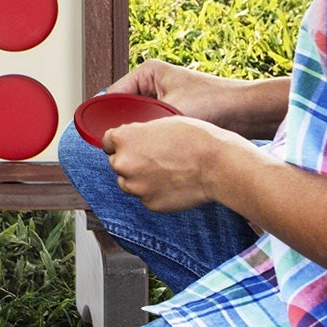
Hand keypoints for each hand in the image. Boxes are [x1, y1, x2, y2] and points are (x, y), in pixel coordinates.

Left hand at [102, 115, 234, 211]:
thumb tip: (131, 142)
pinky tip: (173, 184)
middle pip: (117, 163)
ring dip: (140, 179)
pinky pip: (146, 198)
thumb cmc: (194, 138)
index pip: (108, 142)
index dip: (120, 143)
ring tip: (166, 172)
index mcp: (122, 139)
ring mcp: (135, 186)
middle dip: (131, 161)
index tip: (130, 146)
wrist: (218, 164)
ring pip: (128, 183)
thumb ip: (139, 134)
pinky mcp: (149, 203)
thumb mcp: (160, 123)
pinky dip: (155, 193)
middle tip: (155, 159)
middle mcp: (122, 163)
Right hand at [107, 59, 278, 132]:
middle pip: (125, 108)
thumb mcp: (173, 109)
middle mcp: (153, 84)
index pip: (114, 94)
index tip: (101, 133)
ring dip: (141, 132)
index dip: (106, 114)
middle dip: (125, 125)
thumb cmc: (216, 101)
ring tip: (140, 146)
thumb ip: (144, 121)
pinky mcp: (174, 114)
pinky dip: (153, 136)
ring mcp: (164, 99)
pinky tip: (153, 148)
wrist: (249, 112)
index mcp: (148, 72)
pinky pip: (154, 126)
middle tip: (122, 143)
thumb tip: (122, 136)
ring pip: (139, 120)